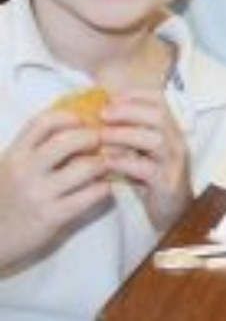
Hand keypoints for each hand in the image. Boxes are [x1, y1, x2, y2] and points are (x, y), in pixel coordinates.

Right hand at [0, 110, 109, 269]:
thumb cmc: (8, 199)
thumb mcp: (13, 168)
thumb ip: (36, 148)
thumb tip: (78, 122)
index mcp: (15, 155)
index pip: (44, 122)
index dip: (70, 117)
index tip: (84, 122)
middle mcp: (24, 171)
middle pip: (69, 140)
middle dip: (94, 138)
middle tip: (104, 144)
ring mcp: (38, 194)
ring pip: (86, 167)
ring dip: (105, 164)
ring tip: (108, 166)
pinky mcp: (52, 216)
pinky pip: (91, 194)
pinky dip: (105, 187)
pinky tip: (104, 187)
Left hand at [100, 90, 191, 231]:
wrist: (172, 214)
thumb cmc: (151, 180)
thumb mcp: (141, 152)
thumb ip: (127, 134)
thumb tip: (99, 114)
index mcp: (171, 131)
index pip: (160, 102)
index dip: (135, 95)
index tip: (110, 97)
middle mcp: (177, 143)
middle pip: (159, 115)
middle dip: (128, 111)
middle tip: (102, 114)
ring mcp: (174, 163)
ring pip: (154, 140)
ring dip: (124, 135)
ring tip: (101, 137)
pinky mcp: (167, 184)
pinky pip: (147, 169)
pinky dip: (124, 162)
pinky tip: (105, 162)